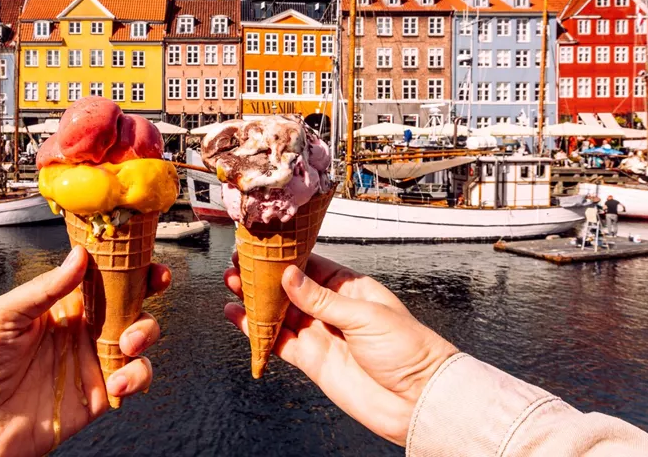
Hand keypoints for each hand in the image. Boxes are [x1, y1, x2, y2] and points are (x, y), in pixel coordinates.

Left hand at [0, 246, 170, 456]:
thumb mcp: (1, 315)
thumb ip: (44, 288)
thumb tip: (78, 258)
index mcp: (58, 305)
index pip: (98, 276)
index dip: (123, 263)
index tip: (140, 254)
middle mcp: (80, 330)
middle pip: (128, 301)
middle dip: (146, 289)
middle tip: (151, 286)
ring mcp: (91, 360)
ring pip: (139, 337)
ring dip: (144, 332)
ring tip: (127, 342)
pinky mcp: (99, 393)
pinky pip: (133, 378)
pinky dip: (136, 376)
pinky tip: (117, 379)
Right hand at [224, 253, 456, 445]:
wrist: (416, 400)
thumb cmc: (408, 351)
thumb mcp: (365, 316)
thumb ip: (322, 299)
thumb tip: (290, 277)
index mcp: (350, 289)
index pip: (312, 266)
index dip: (285, 258)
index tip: (262, 248)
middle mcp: (332, 309)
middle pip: (290, 289)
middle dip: (264, 277)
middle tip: (239, 265)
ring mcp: (320, 334)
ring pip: (279, 313)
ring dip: (256, 301)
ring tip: (232, 285)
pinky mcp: (311, 360)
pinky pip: (278, 341)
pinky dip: (256, 331)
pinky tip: (238, 318)